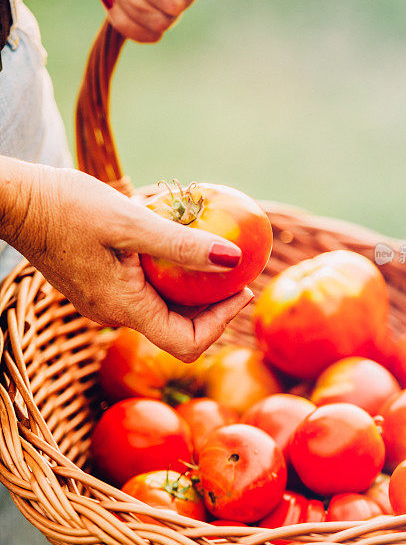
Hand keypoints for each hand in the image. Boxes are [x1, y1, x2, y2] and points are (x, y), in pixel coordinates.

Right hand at [1, 158, 251, 360]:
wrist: (14, 201)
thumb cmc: (66, 206)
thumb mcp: (131, 222)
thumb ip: (182, 245)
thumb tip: (233, 260)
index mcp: (124, 308)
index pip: (187, 343)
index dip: (223, 322)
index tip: (243, 288)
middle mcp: (114, 313)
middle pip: (178, 327)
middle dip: (214, 303)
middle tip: (236, 267)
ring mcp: (104, 300)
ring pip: (162, 307)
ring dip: (191, 287)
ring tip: (212, 251)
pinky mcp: (98, 284)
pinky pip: (144, 290)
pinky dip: (168, 275)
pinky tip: (176, 242)